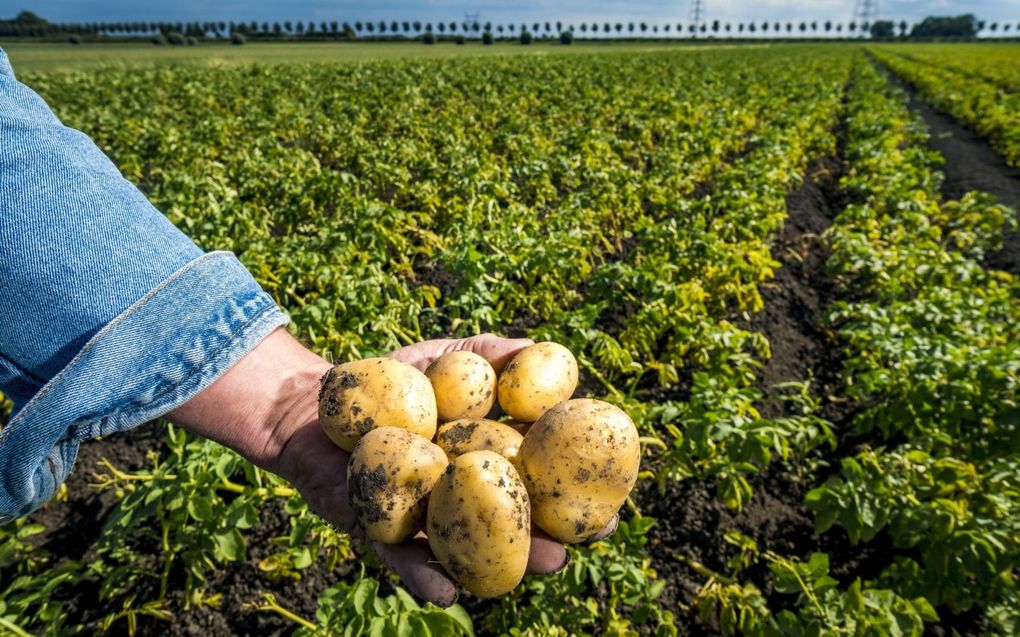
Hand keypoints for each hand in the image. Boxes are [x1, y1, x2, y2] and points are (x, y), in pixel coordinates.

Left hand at [169, 329, 616, 606]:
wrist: (313, 402)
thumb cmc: (388, 378)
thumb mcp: (446, 358)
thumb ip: (493, 356)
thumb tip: (550, 352)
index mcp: (482, 459)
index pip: (537, 482)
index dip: (574, 497)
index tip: (611, 505)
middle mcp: (457, 495)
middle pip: (511, 523)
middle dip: (549, 538)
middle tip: (578, 543)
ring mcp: (421, 516)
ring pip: (467, 548)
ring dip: (503, 562)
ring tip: (536, 566)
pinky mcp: (378, 529)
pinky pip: (402, 556)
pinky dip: (425, 574)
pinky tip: (449, 591)